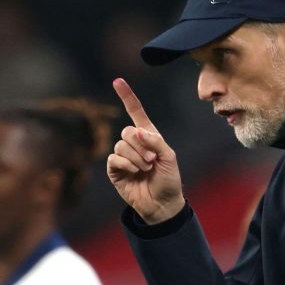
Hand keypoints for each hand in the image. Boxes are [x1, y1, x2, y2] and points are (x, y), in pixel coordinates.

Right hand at [108, 78, 184, 224]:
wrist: (162, 203)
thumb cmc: (169, 180)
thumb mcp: (169, 157)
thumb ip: (155, 141)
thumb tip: (137, 132)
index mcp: (148, 135)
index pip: (135, 111)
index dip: (127, 96)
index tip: (117, 81)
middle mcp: (133, 143)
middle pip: (126, 130)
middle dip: (140, 146)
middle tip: (152, 161)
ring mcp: (123, 157)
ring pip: (121, 145)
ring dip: (136, 158)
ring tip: (146, 169)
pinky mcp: (115, 170)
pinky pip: (114, 159)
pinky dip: (126, 165)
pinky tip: (134, 173)